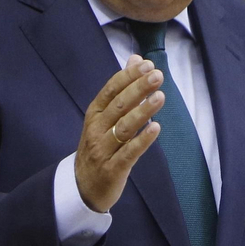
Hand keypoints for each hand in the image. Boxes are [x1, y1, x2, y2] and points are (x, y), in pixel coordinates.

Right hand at [74, 55, 164, 212]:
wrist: (83, 186)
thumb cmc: (100, 145)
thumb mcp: (105, 117)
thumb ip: (122, 88)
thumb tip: (136, 59)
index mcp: (95, 114)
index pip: (110, 90)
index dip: (128, 77)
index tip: (147, 64)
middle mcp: (96, 129)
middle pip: (118, 106)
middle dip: (138, 89)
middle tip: (157, 75)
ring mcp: (103, 149)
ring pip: (124, 127)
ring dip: (142, 111)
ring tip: (160, 97)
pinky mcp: (113, 168)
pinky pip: (129, 153)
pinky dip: (142, 140)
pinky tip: (156, 128)